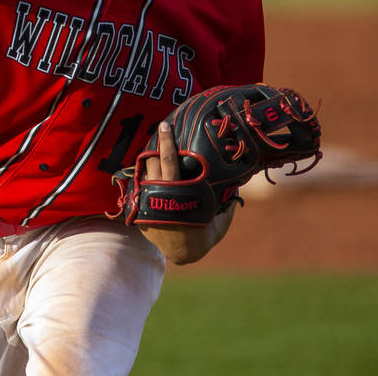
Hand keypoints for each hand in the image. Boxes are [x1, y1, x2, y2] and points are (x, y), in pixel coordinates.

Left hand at [137, 121, 235, 264]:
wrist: (184, 252)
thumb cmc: (204, 232)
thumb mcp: (218, 215)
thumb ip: (225, 198)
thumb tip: (238, 181)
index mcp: (178, 193)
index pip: (169, 161)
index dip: (167, 143)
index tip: (166, 126)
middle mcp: (159, 193)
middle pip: (153, 161)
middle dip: (158, 143)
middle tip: (163, 125)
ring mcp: (147, 199)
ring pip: (145, 170)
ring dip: (151, 156)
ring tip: (158, 141)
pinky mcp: (141, 205)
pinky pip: (140, 182)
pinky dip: (146, 171)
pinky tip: (153, 161)